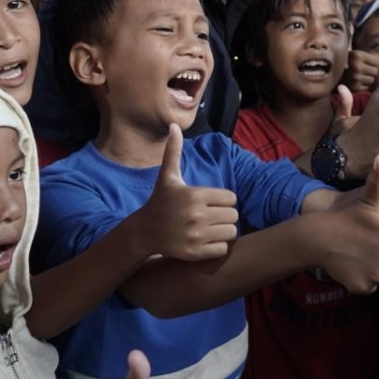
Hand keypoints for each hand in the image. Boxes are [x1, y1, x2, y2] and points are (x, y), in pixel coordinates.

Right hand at [140, 125, 237, 260]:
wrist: (144, 231)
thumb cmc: (160, 201)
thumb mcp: (167, 176)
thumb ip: (174, 151)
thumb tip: (174, 126)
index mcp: (195, 195)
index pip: (231, 198)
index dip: (224, 200)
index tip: (213, 203)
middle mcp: (196, 215)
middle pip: (234, 216)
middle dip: (226, 216)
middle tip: (214, 217)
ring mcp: (195, 235)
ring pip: (231, 233)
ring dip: (225, 231)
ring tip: (212, 229)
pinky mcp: (194, 253)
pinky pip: (223, 250)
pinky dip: (219, 247)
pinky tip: (207, 241)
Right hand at [318, 156, 378, 293]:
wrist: (320, 237)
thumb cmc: (347, 217)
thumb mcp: (369, 199)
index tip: (371, 233)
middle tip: (361, 243)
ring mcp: (378, 275)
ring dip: (370, 268)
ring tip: (355, 254)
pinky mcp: (364, 287)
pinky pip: (368, 286)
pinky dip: (360, 280)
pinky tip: (350, 266)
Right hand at [343, 49, 378, 92]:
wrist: (329, 79)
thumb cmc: (348, 67)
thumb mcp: (356, 57)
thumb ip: (373, 55)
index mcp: (356, 54)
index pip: (376, 61)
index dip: (371, 64)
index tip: (362, 64)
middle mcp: (355, 65)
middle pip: (375, 71)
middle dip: (370, 72)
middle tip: (360, 73)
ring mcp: (354, 77)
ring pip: (372, 80)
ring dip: (367, 80)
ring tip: (357, 79)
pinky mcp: (354, 88)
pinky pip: (367, 88)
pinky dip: (363, 88)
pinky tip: (355, 85)